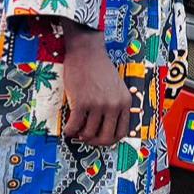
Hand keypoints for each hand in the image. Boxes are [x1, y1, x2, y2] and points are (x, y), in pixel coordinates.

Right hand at [61, 25, 132, 145]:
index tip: (100, 137)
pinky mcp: (82, 102)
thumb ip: (116, 105)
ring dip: (80, 134)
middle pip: (106, 138)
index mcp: (125, 102)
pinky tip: (68, 127)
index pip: (121, 133)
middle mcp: (114, 105)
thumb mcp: (117, 87)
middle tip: (86, 136)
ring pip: (88, 134)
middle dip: (94, 141)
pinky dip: (69, 130)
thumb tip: (106, 127)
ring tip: (76, 128)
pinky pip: (74, 126)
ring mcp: (98, 105)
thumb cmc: (99, 68)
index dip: (109, 139)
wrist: (86, 52)